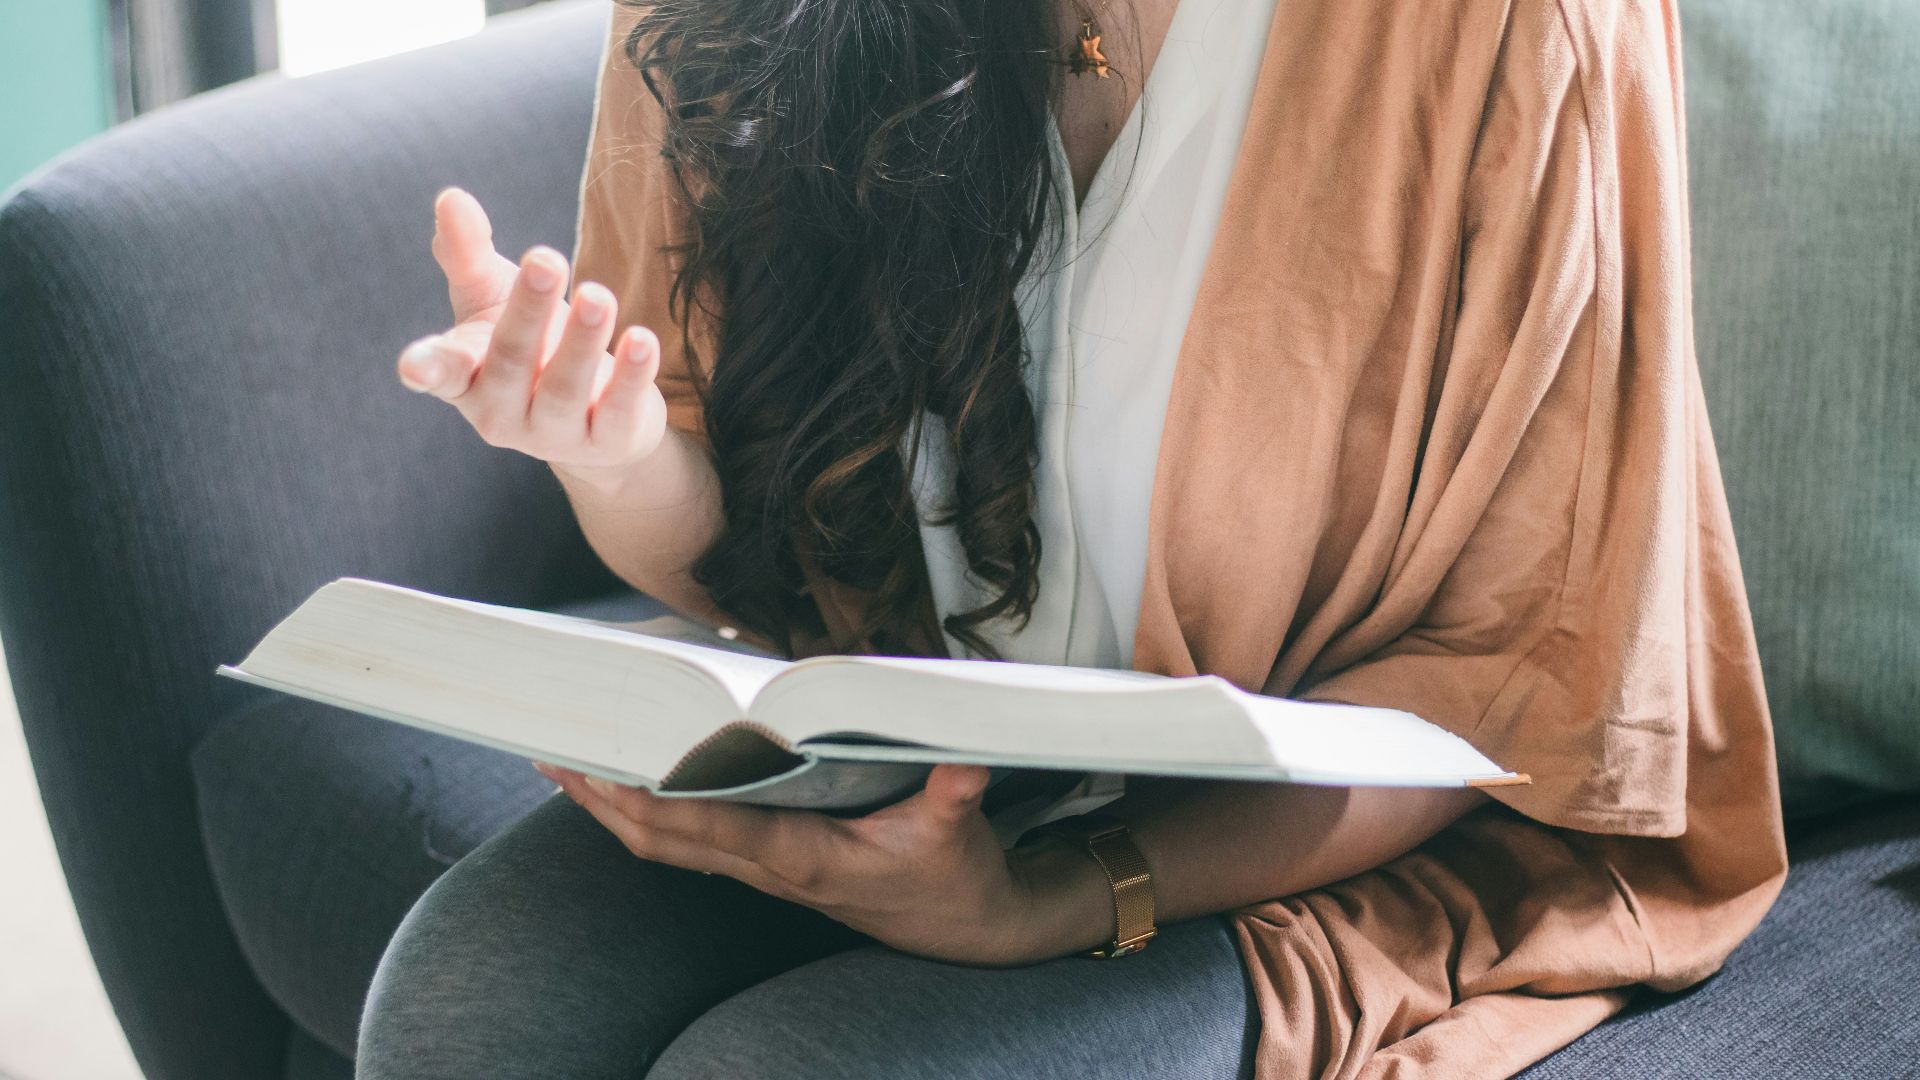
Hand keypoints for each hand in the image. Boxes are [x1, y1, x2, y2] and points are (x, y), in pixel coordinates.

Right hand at [397, 187, 668, 486]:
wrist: (592, 414)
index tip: (415, 365)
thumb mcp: (492, 297)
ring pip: (565, 389)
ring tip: (598, 294)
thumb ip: (467, 253)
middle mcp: (502, 412)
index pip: (444, 371)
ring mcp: (553, 434)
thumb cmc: (529, 344)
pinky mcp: (606, 442)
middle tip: (546, 259)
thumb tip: (451, 198)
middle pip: (512, 360)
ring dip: (582, 340)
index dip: (428, 368)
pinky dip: (631, 376)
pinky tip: (642, 339)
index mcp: (465, 377)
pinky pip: (617, 411)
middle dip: (529, 311)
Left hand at [533, 762, 1112, 965]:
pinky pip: (687, 841)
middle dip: (604, 800)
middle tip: (552, 751)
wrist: (962, 928)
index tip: (607, 769)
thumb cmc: (953, 878)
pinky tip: (623, 784)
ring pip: (666, 844)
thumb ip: (955, 796)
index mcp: (804, 857)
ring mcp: (762, 871)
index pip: (714, 828)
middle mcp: (770, 868)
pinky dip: (644, 813)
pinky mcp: (766, 865)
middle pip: (664, 838)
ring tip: (562, 763)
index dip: (655, 802)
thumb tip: (963, 764)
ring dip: (610, 808)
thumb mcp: (958, 834)